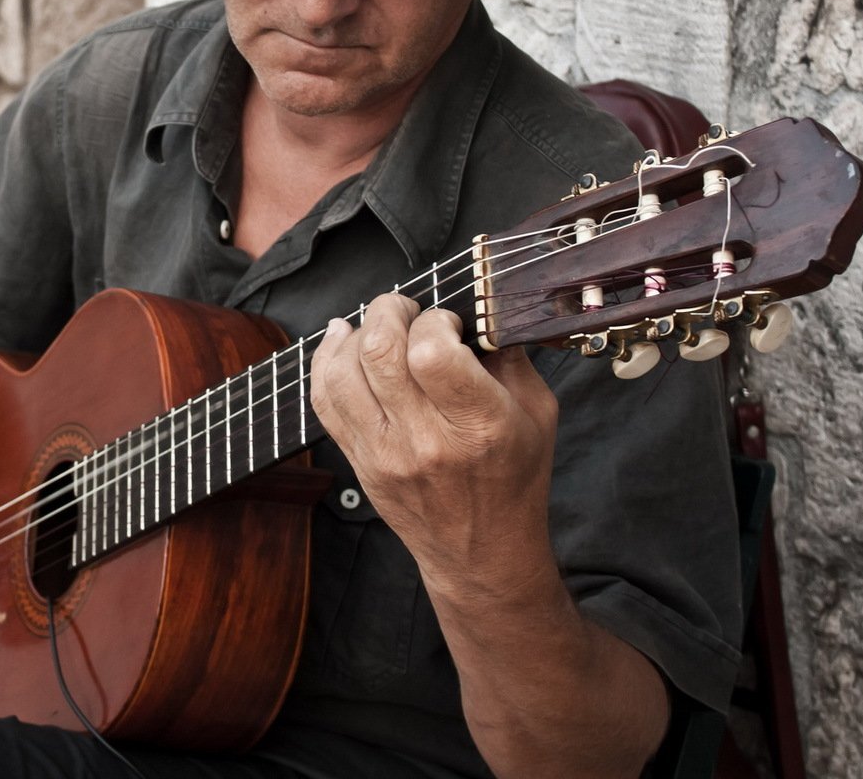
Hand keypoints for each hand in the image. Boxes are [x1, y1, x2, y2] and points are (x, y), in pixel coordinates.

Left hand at [309, 293, 557, 595]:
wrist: (482, 552)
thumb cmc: (515, 478)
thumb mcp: (537, 414)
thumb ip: (510, 357)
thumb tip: (480, 308)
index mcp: (478, 425)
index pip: (432, 353)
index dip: (433, 320)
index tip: (446, 321)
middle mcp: (425, 440)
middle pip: (380, 353)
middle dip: (388, 311)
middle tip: (406, 308)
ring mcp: (385, 453)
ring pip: (342, 374)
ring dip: (355, 332)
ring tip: (376, 322)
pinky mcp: (360, 461)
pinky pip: (324, 401)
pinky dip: (325, 361)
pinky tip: (341, 340)